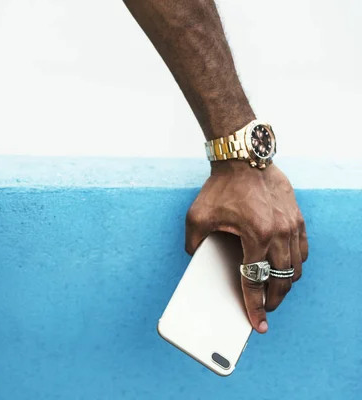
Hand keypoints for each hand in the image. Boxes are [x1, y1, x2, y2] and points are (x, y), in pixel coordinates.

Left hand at [185, 161, 308, 333]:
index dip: (255, 306)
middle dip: (273, 300)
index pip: (256, 280)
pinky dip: (295, 264)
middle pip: (281, 280)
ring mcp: (292, 224)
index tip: (258, 324)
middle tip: (264, 311)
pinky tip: (285, 268)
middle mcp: (279, 232)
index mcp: (255, 235)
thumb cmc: (220, 186)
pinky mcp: (297, 217)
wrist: (243, 158)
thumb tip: (196, 261)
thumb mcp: (197, 216)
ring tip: (273, 292)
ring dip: (286, 284)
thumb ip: (194, 243)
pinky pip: (303, 249)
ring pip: (296, 267)